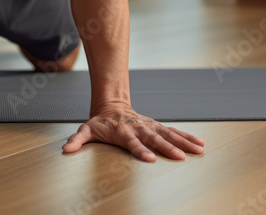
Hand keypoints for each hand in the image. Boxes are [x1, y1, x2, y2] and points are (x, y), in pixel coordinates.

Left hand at [62, 102, 205, 161]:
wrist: (111, 106)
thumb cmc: (100, 123)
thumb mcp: (86, 130)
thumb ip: (77, 140)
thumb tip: (65, 149)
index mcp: (123, 132)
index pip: (133, 143)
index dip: (140, 150)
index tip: (150, 158)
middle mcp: (139, 128)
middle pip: (155, 139)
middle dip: (167, 148)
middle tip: (180, 157)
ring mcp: (150, 126)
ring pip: (169, 134)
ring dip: (184, 142)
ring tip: (198, 149)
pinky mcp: (157, 126)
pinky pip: (174, 132)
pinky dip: (187, 137)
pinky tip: (200, 144)